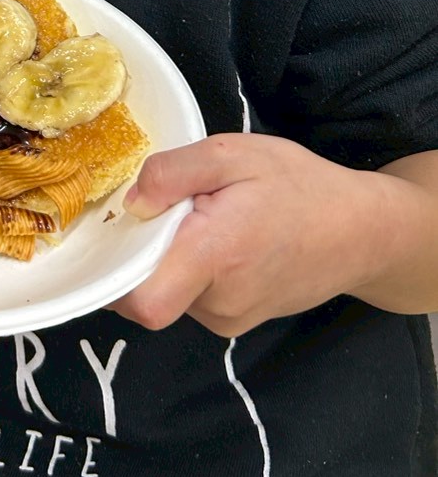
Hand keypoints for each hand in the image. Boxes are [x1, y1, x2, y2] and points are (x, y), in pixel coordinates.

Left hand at [109, 133, 392, 337]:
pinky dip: (191, 270)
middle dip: (145, 252)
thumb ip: (172, 173)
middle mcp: (218, 301)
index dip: (115, 274)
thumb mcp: (232, 154)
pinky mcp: (237, 322)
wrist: (361, 232)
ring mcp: (229, 319)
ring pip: (170, 293)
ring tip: (207, 221)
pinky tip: (220, 240)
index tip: (119, 232)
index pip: (141, 300)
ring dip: (172, 259)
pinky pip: (192, 298)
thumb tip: (131, 204)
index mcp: (214, 257)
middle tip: (171, 211)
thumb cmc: (299, 186)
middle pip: (148, 292)